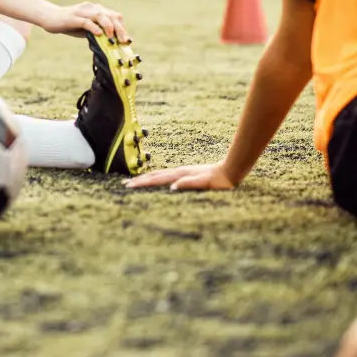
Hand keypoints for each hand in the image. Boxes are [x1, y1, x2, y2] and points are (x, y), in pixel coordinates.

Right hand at [41, 2, 127, 40]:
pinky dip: (94, 28)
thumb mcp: (86, 29)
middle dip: (120, 28)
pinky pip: (86, 22)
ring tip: (113, 37)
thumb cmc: (69, 25)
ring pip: (101, 16)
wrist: (49, 17)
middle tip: (124, 41)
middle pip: (111, 15)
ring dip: (109, 26)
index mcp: (96, 10)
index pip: (115, 16)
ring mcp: (82, 12)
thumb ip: (98, 33)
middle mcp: (92, 8)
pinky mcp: (73, 17)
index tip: (126, 40)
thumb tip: (111, 44)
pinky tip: (99, 35)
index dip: (122, 27)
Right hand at [123, 161, 237, 190]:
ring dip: (147, 178)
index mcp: (180, 175)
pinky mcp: (187, 174)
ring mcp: (182, 172)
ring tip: (136, 180)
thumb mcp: (205, 184)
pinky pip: (166, 176)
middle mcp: (179, 172)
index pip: (157, 179)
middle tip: (125, 184)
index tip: (128, 186)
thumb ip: (189, 184)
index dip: (142, 183)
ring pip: (160, 174)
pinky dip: (157, 178)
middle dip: (139, 179)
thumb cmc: (219, 181)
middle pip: (155, 175)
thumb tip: (172, 187)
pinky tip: (157, 180)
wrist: (231, 170)